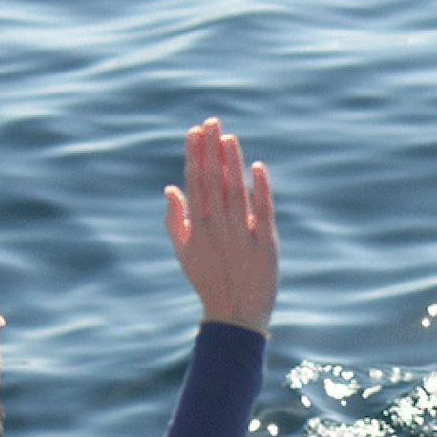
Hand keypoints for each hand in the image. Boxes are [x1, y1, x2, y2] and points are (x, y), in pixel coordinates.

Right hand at [165, 118, 277, 334]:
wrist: (235, 314)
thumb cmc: (208, 281)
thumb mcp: (184, 252)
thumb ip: (175, 219)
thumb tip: (171, 188)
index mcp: (198, 226)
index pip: (196, 182)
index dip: (196, 154)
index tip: (196, 131)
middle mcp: (218, 226)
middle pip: (214, 180)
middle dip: (212, 148)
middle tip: (213, 122)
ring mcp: (242, 234)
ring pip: (236, 190)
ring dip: (232, 162)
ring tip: (230, 137)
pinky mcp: (265, 243)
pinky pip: (262, 211)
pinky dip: (260, 189)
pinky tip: (257, 167)